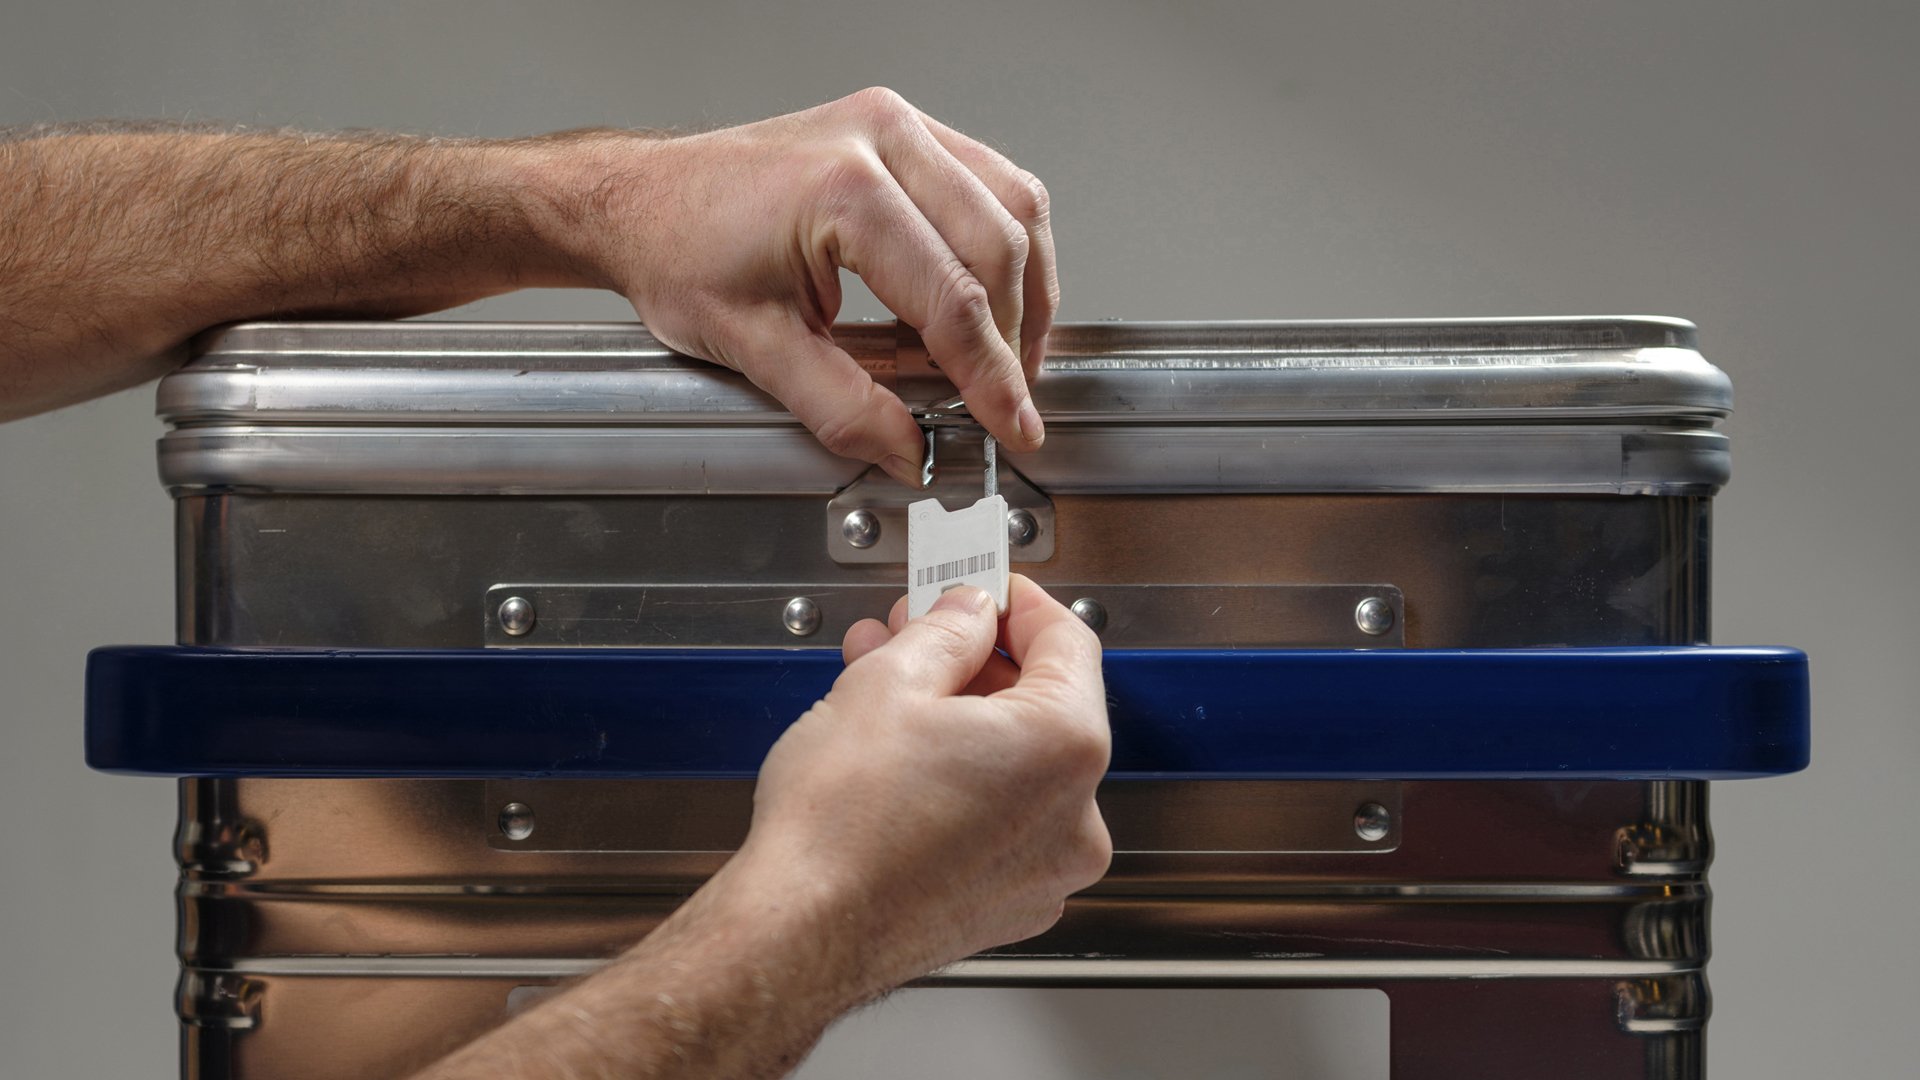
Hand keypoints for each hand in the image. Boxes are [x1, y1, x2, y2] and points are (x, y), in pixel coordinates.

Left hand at [542, 88, 1058, 485]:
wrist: (641, 200)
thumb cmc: (677, 250)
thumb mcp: (754, 348)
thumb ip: (844, 409)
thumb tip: (911, 450)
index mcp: (844, 189)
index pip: (953, 299)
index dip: (992, 378)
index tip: (1013, 424)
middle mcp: (881, 139)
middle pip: (999, 248)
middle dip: (1013, 338)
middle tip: (1009, 402)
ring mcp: (896, 124)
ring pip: (1015, 205)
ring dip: (1026, 288)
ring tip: (1010, 355)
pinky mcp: (901, 129)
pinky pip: (993, 183)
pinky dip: (1006, 247)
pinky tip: (993, 297)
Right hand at [727, 575, 1110, 991]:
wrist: (798, 932)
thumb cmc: (839, 828)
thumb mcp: (889, 682)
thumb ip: (946, 631)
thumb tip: (967, 614)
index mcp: (1066, 748)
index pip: (1067, 641)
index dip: (1017, 601)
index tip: (985, 587)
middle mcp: (1076, 816)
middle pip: (1042, 704)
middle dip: (974, 660)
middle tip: (921, 630)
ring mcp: (1045, 869)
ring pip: (1015, 764)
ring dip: (958, 716)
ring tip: (889, 684)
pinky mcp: (1007, 903)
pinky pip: (1000, 817)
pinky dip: (962, 779)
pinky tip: (902, 753)